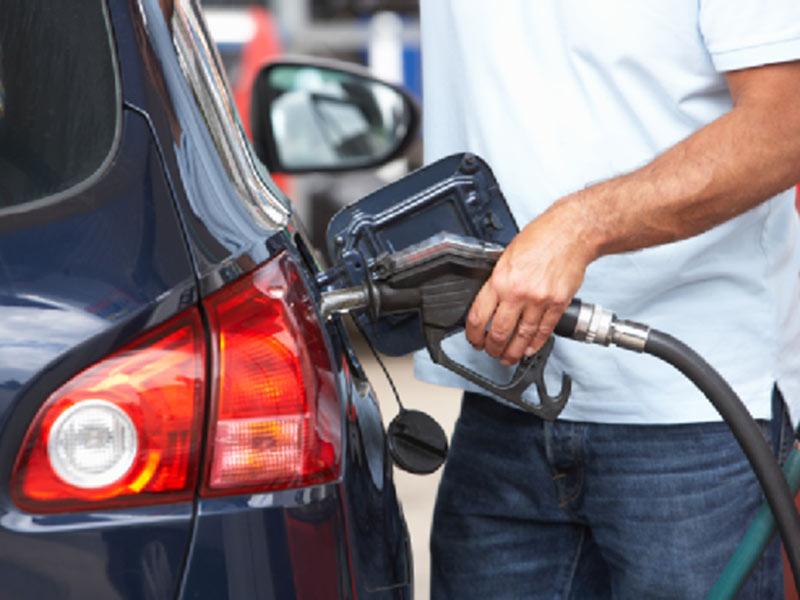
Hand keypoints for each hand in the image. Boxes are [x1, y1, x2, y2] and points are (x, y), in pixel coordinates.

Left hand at [465, 195, 596, 364]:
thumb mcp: (506, 256)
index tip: (474, 340)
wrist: (571, 232)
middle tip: (490, 352)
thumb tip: (487, 304)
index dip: (473, 335)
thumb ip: (497, 281)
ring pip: (522, 336)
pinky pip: (544, 330)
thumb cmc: (541, 238)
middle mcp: (518, 292)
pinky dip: (535, 343)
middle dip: (492, 348)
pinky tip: (528, 349)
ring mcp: (539, 300)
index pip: (479, 317)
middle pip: (500, 332)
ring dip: (513, 352)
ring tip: (508, 358)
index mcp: (500, 279)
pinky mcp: (558, 304)